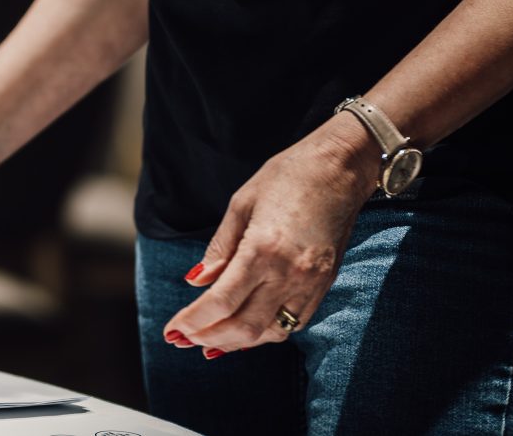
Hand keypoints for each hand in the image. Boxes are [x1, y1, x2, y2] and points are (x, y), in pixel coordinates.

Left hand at [162, 117, 379, 355]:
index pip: (221, 302)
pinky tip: (247, 329)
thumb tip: (195, 280)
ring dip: (237, 342)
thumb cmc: (287, 176)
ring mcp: (311, 283)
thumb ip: (219, 248)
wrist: (340, 169)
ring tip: (210, 340)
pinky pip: (294, 323)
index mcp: (262, 249)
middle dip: (209, 339)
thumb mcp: (241, 203)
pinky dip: (267, 332)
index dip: (193, 322)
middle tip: (184, 340)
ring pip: (271, 333)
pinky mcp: (324, 285)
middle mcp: (289, 274)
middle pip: (244, 327)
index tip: (172, 330)